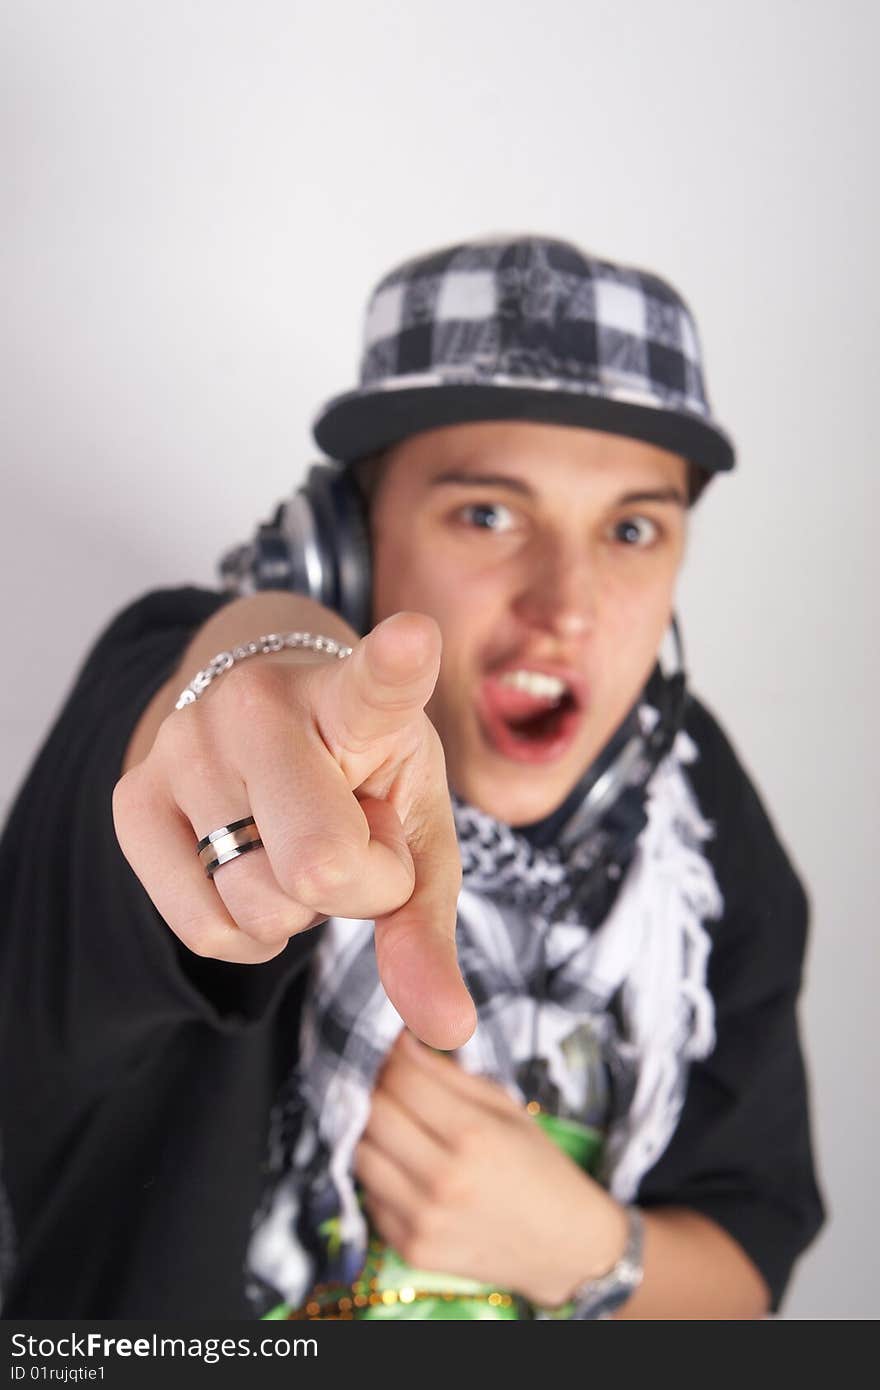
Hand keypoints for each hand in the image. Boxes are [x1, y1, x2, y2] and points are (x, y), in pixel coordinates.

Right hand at [113, 611, 475, 1048]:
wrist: (264, 715)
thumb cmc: (361, 777)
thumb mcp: (415, 834)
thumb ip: (428, 927)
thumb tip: (449, 1030)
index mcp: (353, 699)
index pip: (376, 686)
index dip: (393, 667)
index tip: (415, 637)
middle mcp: (258, 707)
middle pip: (322, 869)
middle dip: (354, 890)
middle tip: (352, 840)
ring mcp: (185, 746)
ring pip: (259, 907)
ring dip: (297, 910)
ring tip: (296, 841)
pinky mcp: (132, 796)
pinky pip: (204, 930)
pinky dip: (246, 934)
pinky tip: (255, 871)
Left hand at [354, 1031, 627, 1306]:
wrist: (564, 1246)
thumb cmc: (537, 1165)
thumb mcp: (503, 1107)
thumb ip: (446, 1074)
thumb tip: (399, 1041)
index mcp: (474, 1135)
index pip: (402, 1080)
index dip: (390, 1058)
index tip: (391, 1051)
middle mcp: (444, 1179)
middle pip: (372, 1115)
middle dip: (373, 1091)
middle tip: (384, 1084)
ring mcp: (424, 1220)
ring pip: (360, 1156)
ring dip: (369, 1133)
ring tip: (392, 1126)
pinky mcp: (413, 1250)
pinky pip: (369, 1198)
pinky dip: (378, 1177)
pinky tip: (404, 1169)